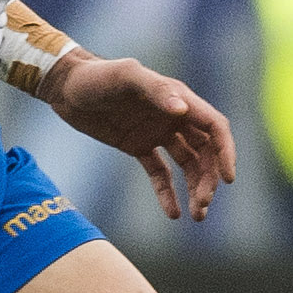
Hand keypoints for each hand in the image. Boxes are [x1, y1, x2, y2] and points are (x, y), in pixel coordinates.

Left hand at [48, 54, 235, 221]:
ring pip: (187, 165)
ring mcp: (157, 133)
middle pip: (205, 152)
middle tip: (202, 205)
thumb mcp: (125, 77)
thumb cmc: (95, 76)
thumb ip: (155, 89)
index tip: (228, 179)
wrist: (65, 85)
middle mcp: (174, 117)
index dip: (226, 152)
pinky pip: (160, 173)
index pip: (214, 127)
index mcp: (178, 99)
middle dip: (209, 179)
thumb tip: (182, 111)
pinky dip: (167, 193)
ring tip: (195, 216)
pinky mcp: (138, 146)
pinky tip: (173, 214)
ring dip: (195, 189)